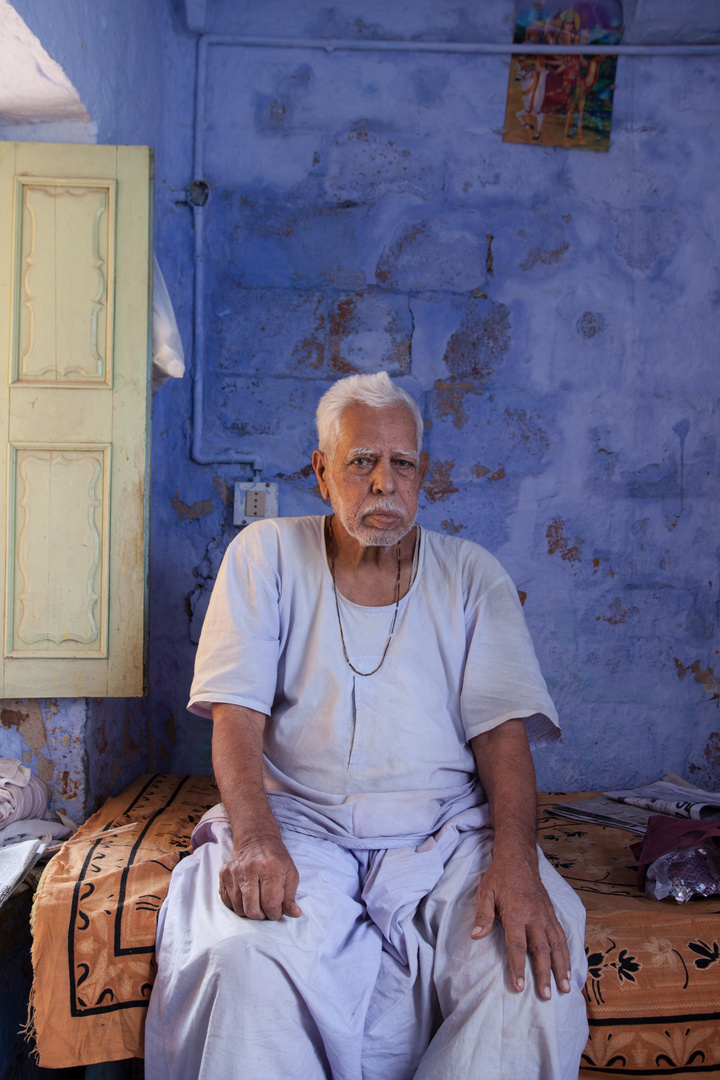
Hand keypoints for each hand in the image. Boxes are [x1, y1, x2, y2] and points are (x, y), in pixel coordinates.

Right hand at [219, 834, 301, 920]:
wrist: (257, 841)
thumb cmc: (277, 860)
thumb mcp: (291, 875)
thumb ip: (290, 897)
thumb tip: (295, 914)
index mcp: (270, 868)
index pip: (270, 903)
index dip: (275, 913)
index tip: (277, 910)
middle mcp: (250, 868)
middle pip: (252, 909)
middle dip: (261, 915)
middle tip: (266, 908)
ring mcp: (234, 871)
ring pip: (239, 909)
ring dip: (249, 911)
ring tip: (257, 900)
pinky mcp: (223, 874)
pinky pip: (227, 902)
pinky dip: (238, 905)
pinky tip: (246, 896)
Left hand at [470, 853, 571, 999]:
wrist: (519, 859)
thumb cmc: (499, 877)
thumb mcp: (485, 892)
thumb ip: (483, 915)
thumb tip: (475, 936)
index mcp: (516, 913)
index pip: (517, 945)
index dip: (518, 966)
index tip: (519, 986)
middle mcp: (534, 916)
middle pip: (541, 949)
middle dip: (544, 974)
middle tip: (546, 996)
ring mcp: (546, 915)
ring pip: (557, 945)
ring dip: (561, 967)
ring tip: (566, 988)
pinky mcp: (552, 914)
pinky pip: (562, 936)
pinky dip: (567, 953)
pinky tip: (569, 968)